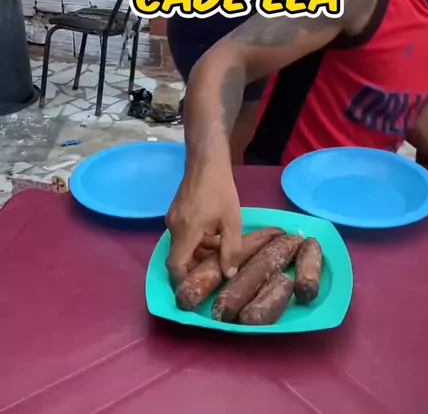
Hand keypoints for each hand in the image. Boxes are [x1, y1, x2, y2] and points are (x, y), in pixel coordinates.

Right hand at [165, 165, 242, 286]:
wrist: (207, 161)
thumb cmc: (220, 190)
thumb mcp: (232, 221)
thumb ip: (231, 250)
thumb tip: (228, 274)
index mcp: (185, 232)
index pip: (175, 266)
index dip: (183, 281)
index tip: (196, 289)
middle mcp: (173, 227)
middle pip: (179, 257)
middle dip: (196, 267)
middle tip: (216, 271)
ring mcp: (172, 218)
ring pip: (182, 245)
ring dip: (198, 252)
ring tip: (220, 252)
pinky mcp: (176, 211)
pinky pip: (183, 234)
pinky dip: (196, 240)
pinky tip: (213, 236)